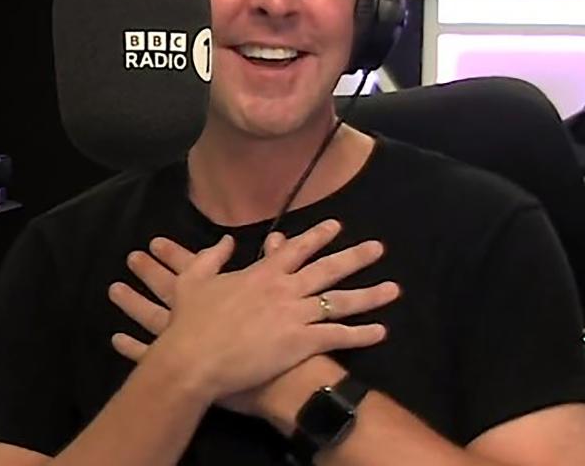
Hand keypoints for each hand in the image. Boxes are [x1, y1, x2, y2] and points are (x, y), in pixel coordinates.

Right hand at [108, 221, 399, 407]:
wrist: (192, 359)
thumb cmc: (190, 321)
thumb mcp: (193, 280)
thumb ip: (211, 256)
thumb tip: (226, 240)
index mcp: (262, 272)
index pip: (296, 248)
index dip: (318, 236)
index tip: (337, 226)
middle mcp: (284, 289)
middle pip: (327, 269)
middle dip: (355, 257)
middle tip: (378, 248)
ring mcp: (295, 315)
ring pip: (340, 301)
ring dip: (369, 295)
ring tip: (394, 289)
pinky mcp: (300, 343)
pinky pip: (337, 336)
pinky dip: (360, 335)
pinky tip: (381, 333)